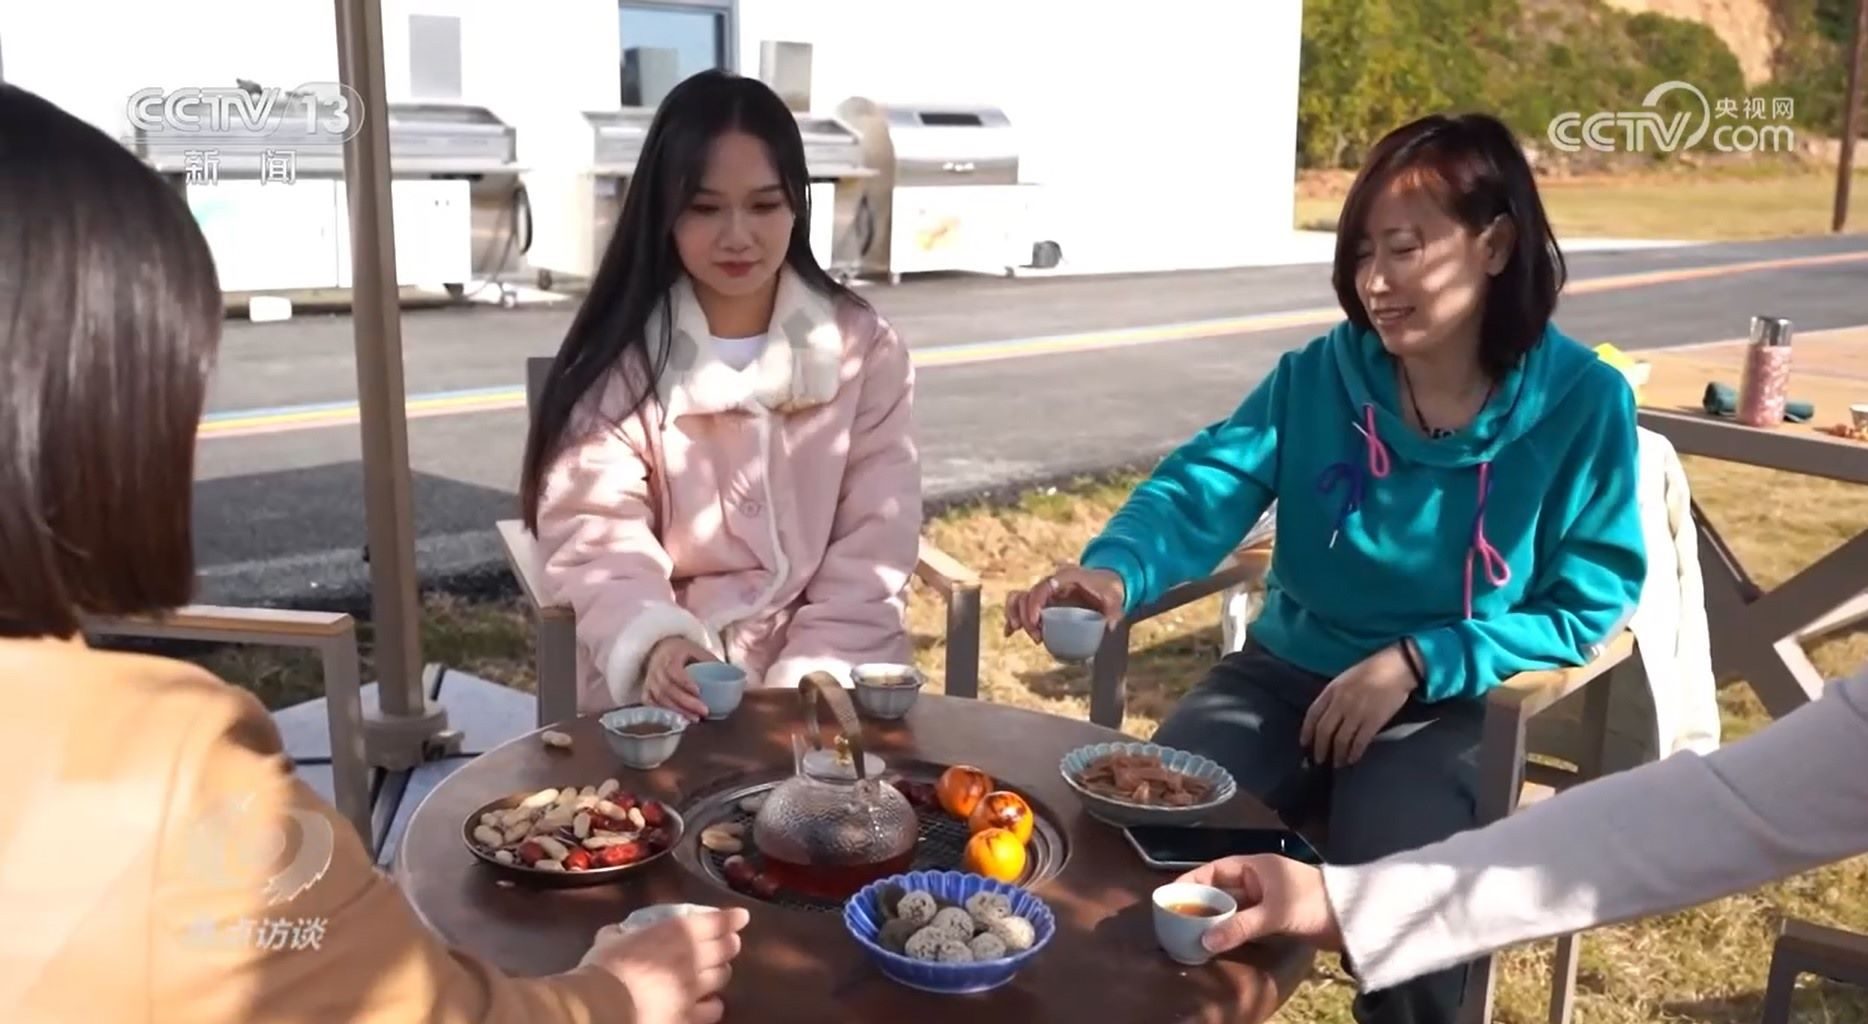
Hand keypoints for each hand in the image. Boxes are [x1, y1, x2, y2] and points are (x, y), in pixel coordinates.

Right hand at [577, 907, 751, 1023]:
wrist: (603, 1006)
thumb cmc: (604, 967)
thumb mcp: (610, 940)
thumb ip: (619, 934)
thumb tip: (616, 933)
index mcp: (677, 932)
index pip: (717, 921)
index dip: (732, 919)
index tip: (741, 917)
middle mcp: (694, 957)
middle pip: (727, 949)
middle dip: (730, 944)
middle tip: (729, 943)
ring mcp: (695, 989)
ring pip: (722, 977)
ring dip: (721, 972)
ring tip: (717, 972)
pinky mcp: (690, 1017)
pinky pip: (714, 1009)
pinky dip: (713, 1004)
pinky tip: (708, 1003)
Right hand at [644, 636, 716, 719]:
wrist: (659, 648)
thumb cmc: (682, 651)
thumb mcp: (696, 650)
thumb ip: (710, 661)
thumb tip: (735, 676)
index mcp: (669, 656)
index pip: (673, 670)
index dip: (685, 682)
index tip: (699, 691)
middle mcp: (656, 669)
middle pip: (668, 689)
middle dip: (686, 702)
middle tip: (703, 712)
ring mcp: (649, 681)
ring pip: (660, 699)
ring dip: (677, 711)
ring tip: (695, 719)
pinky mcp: (646, 690)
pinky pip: (651, 704)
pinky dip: (663, 712)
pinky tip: (678, 720)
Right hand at [1003, 564, 1125, 642]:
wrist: (1105, 583)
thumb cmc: (1108, 591)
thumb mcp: (1115, 600)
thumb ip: (1114, 612)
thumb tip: (1110, 626)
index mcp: (1066, 577)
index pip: (1044, 587)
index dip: (1036, 603)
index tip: (1036, 622)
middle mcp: (1051, 582)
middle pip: (1028, 595)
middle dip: (1026, 617)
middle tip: (1037, 638)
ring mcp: (1044, 591)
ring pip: (1019, 597)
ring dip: (1015, 614)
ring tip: (1017, 632)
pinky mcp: (1041, 601)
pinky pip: (1021, 605)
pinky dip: (1014, 617)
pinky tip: (1009, 633)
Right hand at [1175, 855, 1341, 953]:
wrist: (1352, 916)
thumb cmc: (1311, 903)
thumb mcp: (1274, 914)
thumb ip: (1239, 926)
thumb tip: (1205, 941)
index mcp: (1254, 867)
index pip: (1214, 869)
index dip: (1191, 880)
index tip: (1171, 896)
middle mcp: (1257, 880)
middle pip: (1220, 889)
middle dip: (1199, 903)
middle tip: (1177, 920)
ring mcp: (1265, 899)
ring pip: (1231, 907)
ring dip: (1215, 918)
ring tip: (1192, 933)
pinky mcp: (1274, 917)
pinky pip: (1244, 921)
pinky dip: (1231, 929)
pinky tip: (1218, 940)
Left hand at [1300, 643, 1416, 766]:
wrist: (1396, 668)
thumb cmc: (1371, 671)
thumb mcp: (1345, 679)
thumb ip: (1334, 696)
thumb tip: (1326, 717)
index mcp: (1332, 690)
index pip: (1312, 714)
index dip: (1306, 731)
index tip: (1304, 743)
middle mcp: (1341, 702)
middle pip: (1324, 731)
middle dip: (1320, 748)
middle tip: (1319, 760)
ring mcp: (1357, 712)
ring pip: (1341, 740)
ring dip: (1337, 754)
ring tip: (1337, 762)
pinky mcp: (1373, 721)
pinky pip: (1359, 742)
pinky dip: (1354, 753)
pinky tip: (1352, 759)